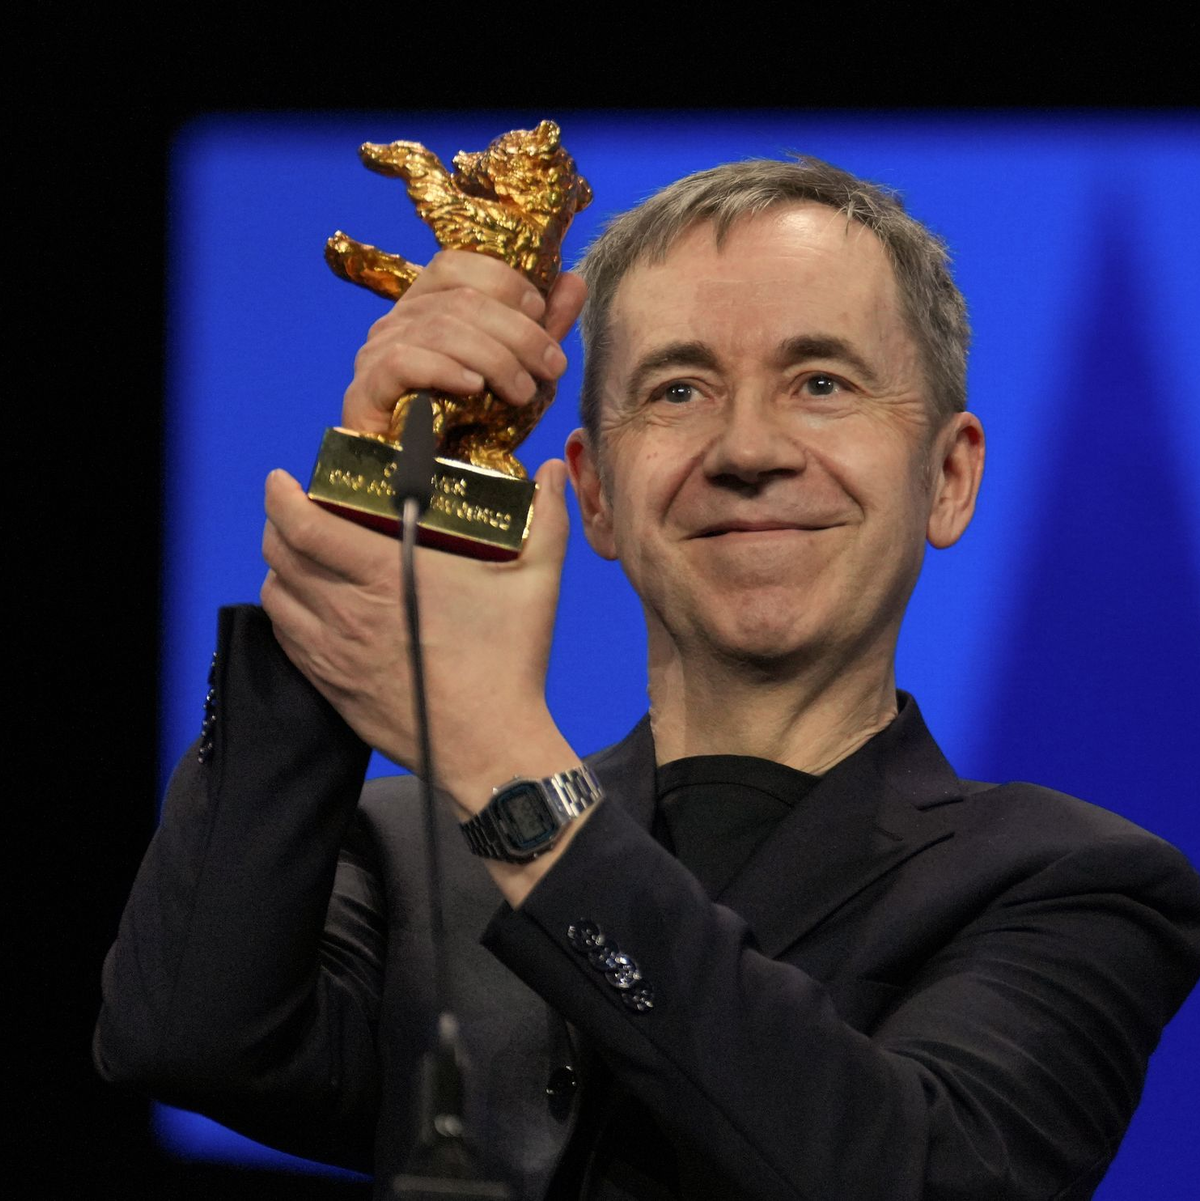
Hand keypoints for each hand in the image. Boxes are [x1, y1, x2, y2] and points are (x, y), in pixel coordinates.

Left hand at [260, 460, 578, 809]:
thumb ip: (548, 518)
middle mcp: (349, 612)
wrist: (490, 747)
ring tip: (301, 558)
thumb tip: (554, 469)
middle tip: (296, 513)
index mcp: (388, 576)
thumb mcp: (537, 583)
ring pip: (277, 597)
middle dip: (278, 526)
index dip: (282, 498)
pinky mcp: (333, 686)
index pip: (307, 527)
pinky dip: (288, 613)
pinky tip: (307, 607)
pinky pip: (287, 639)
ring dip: (280, 570)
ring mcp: (335, 653)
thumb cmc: (510, 665)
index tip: (281, 482)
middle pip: (281, 556)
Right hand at [342, 250, 587, 436]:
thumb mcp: (516, 373)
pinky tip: (475, 389)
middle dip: (518, 332)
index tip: (541, 314)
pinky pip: (404, 362)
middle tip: (551, 365)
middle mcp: (395, 323)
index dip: (504, 281)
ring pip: (440, 329)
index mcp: (425, 307)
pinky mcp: (365, 392)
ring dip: (495, 358)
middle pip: (460, 299)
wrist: (428, 491)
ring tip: (523, 392)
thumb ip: (540, 329)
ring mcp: (375, 355)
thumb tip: (573, 282)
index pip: (456, 264)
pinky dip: (446, 370)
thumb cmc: (469, 429)